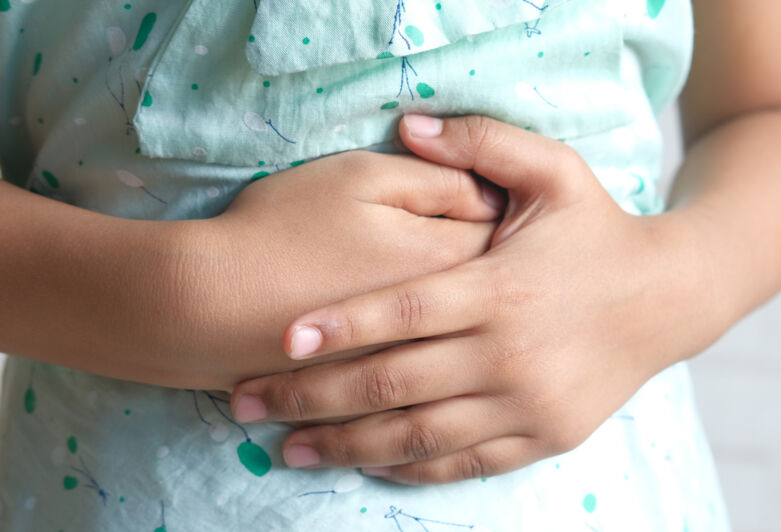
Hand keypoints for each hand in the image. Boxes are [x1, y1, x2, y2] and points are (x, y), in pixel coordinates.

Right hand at [177, 150, 502, 389]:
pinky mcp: (385, 398)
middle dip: (502, 279)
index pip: (509, 235)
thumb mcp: (362, 177)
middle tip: (493, 261)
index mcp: (450, 260)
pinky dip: (440, 384)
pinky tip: (435, 372)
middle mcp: (447, 324)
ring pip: (469, 353)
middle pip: (499, 300)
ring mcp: (418, 367)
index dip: (508, 215)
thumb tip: (489, 192)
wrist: (207, 306)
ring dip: (476, 334)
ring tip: (470, 315)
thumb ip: (438, 177)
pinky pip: (435, 397)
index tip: (500, 204)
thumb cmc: (283, 228)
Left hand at [231, 115, 723, 483]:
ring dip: (345, 444)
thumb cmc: (601, 232)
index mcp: (502, 288)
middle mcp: (510, 354)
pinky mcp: (545, 435)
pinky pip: (465, 462)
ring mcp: (528, 403)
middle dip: (312, 397)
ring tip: (286, 448)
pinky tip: (366, 460)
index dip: (339, 327)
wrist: (670, 297)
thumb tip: (409, 122)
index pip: (404, 312)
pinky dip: (411, 465)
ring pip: (420, 435)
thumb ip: (483, 142)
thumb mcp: (556, 171)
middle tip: (247, 402)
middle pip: (394, 382)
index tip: (280, 341)